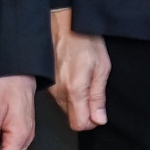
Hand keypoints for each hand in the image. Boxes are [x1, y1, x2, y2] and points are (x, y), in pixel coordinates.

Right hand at [49, 9, 110, 130]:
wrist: (65, 25)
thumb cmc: (85, 41)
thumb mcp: (102, 67)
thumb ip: (98, 96)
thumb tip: (99, 119)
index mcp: (74, 90)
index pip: (79, 124)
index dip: (91, 122)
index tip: (98, 113)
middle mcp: (60, 92)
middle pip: (72, 118)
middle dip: (85, 113)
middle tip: (95, 93)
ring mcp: (52, 88)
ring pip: (65, 109)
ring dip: (77, 103)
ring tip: (85, 82)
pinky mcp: (48, 84)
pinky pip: (60, 98)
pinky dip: (69, 95)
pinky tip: (75, 78)